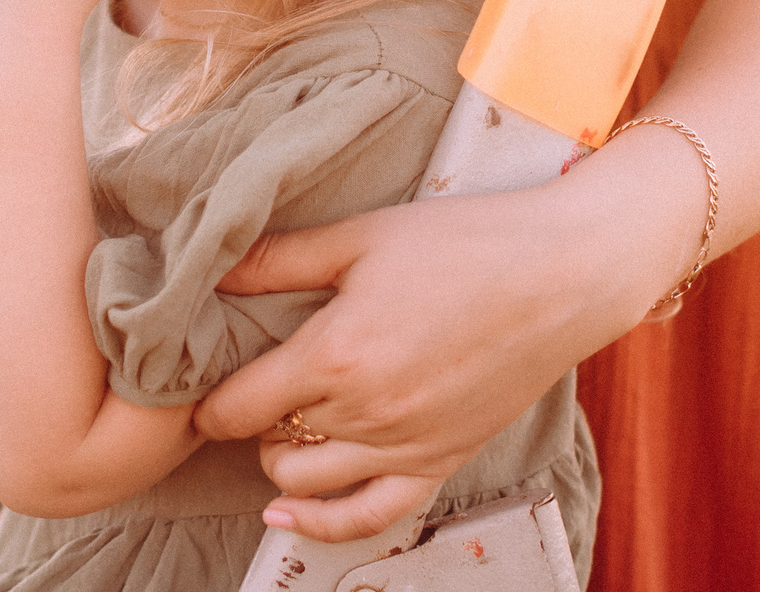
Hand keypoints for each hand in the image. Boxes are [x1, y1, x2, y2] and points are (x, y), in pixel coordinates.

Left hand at [197, 166, 684, 542]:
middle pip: (266, 445)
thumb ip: (280, 259)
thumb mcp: (363, 235)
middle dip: (248, 420)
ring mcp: (405, 445)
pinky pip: (370, 516)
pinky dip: (323, 524)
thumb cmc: (465, 242)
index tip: (196, 383)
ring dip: (280, 460)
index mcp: (336, 353)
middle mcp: (366, 413)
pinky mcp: (442, 460)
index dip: (206, 399)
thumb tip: (212, 269)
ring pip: (306, 484)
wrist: (563, 273)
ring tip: (282, 420)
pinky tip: (290, 515)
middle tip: (250, 384)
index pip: (237, 405)